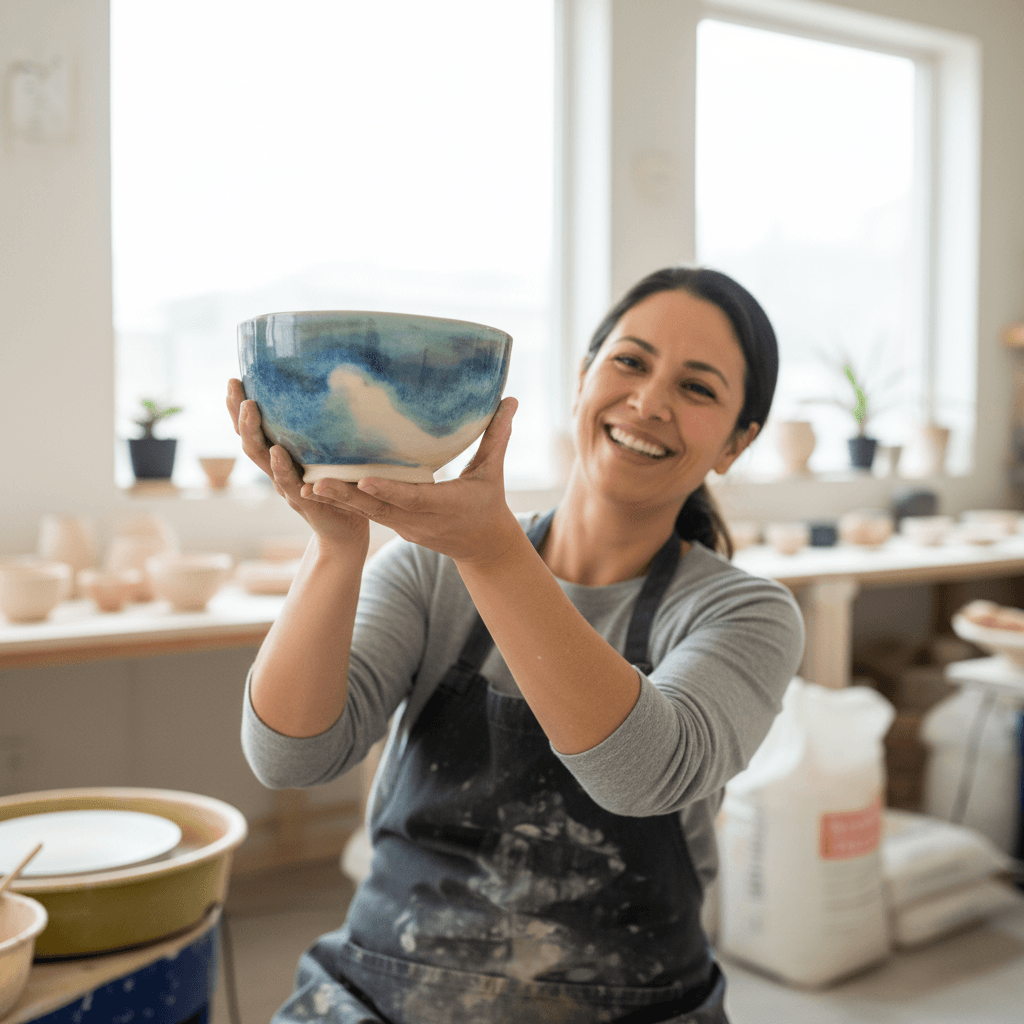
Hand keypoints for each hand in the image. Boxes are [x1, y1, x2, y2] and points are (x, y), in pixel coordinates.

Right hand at [226, 378, 368, 552]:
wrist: (346, 533)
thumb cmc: (338, 489)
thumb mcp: (329, 456)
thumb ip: (324, 433)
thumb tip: (337, 388)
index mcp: (280, 458)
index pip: (254, 429)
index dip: (240, 407)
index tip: (234, 378)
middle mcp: (277, 471)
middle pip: (250, 439)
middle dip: (239, 412)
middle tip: (235, 386)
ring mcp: (287, 487)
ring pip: (262, 459)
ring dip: (253, 433)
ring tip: (250, 408)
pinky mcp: (305, 503)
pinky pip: (290, 484)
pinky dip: (283, 468)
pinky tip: (278, 452)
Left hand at [301, 397, 521, 565]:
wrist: (483, 547)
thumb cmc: (489, 503)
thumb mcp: (493, 472)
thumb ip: (498, 436)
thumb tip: (511, 399)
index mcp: (443, 504)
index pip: (412, 497)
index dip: (388, 490)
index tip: (364, 480)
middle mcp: (419, 519)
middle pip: (378, 509)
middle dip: (346, 498)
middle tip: (314, 484)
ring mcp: (405, 526)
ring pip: (367, 514)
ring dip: (337, 502)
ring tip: (306, 487)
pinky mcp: (396, 527)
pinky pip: (368, 515)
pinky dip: (344, 505)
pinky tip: (318, 491)